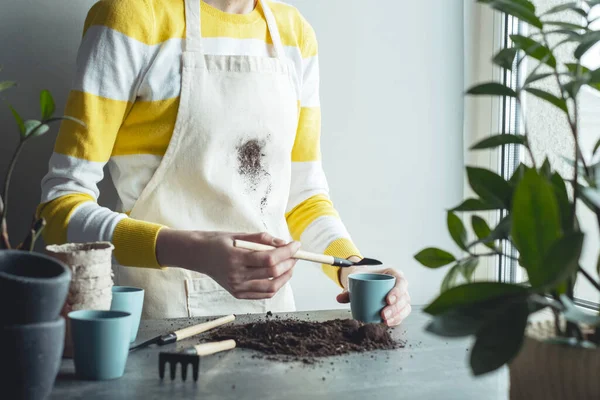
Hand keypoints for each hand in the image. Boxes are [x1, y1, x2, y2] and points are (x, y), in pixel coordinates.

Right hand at [157, 229, 299, 299]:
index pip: (269, 259)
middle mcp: (236, 276)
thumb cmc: (220, 242)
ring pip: (271, 287)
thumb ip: (262, 239)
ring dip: (285, 276)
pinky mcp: (238, 294)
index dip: (287, 252)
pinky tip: (279, 276)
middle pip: (272, 273)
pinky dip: (275, 286)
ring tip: (289, 265)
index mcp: (235, 258)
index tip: (296, 245)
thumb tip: (284, 244)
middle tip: (295, 254)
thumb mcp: (239, 235)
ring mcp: (237, 287)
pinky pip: (263, 294)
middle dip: (289, 263)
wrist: (199, 255)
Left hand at [337, 258, 410, 326]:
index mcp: (393, 273)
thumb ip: (348, 289)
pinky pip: (402, 313)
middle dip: (395, 308)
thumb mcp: (356, 278)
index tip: (388, 300)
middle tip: (383, 315)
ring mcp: (401, 296)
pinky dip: (396, 319)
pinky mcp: (399, 306)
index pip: (401, 281)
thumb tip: (339, 298)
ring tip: (385, 321)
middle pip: (404, 297)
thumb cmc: (364, 276)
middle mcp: (400, 284)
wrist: (364, 278)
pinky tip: (388, 323)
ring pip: (405, 307)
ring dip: (397, 316)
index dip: (397, 291)